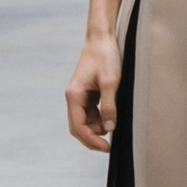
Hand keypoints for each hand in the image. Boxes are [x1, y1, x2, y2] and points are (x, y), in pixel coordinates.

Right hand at [66, 32, 122, 151]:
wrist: (102, 38)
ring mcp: (80, 96)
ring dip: (97, 129)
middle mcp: (73, 97)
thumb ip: (109, 106)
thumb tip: (109, 128)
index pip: (78, 126)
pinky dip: (99, 119)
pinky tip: (110, 120)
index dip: (91, 140)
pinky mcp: (87, 93)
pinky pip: (90, 113)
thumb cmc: (105, 56)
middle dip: (92, 138)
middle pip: (78, 127)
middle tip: (108, 147)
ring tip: (114, 127)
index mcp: (74, 95)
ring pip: (85, 121)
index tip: (106, 147)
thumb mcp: (111, 82)